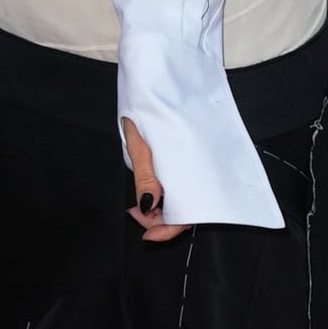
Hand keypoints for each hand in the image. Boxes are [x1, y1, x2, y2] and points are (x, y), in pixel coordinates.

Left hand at [122, 120, 186, 243]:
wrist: (158, 94)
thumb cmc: (149, 115)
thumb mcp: (143, 146)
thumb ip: (146, 177)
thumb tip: (147, 206)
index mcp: (184, 173)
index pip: (182, 217)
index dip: (166, 230)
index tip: (148, 235)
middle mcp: (190, 176)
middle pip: (181, 214)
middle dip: (158, 221)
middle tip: (137, 213)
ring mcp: (186, 173)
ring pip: (179, 204)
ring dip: (159, 210)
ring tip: (140, 206)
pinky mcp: (181, 167)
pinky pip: (176, 190)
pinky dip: (162, 198)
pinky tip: (150, 194)